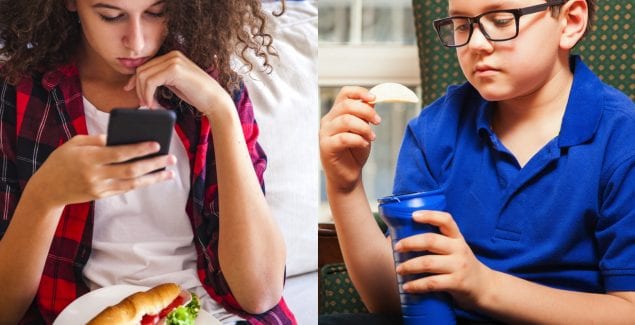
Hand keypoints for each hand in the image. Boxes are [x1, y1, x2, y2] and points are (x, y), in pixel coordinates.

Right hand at [27, 135, 175, 207]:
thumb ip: (97, 140)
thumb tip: (119, 137)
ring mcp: (99, 188)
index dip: (139, 149)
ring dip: (153, 178)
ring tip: (169, 172)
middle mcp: (95, 175)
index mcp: (89, 158)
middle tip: (171, 158)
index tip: (156, 144)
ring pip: (132, 183)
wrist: (47, 189)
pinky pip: (125, 189)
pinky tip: (153, 178)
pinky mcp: (101, 196)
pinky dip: (140, 183)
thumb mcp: (74, 143)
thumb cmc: (62, 160)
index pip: (119, 153)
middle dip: (153, 164)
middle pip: (130, 170)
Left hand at [124, 50, 233, 117]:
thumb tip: (140, 82)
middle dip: (137, 87)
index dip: (135, 79)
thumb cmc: (198, 95)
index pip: (146, 65)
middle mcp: (173, 55)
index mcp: (173, 56)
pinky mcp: (174, 70)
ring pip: (144, 75)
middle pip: (142, 69)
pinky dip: (147, 94)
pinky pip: (150, 81)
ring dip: (142, 92)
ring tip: (148, 105)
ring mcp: (174, 61)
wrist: (215, 100)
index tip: (130, 90)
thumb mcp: (175, 84)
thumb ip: (161, 78)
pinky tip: (152, 103)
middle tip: (143, 103)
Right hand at [319, 86, 380, 192]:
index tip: (374, 98)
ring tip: (372, 137)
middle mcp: (328, 121)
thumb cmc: (354, 152)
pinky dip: (358, 140)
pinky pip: (343, 138)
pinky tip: (364, 144)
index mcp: (336, 113)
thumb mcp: (363, 130)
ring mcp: (324, 133)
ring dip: (364, 127)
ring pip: (346, 120)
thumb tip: (372, 100)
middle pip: (346, 105)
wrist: (348, 176)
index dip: (359, 92)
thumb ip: (365, 115)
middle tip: (378, 121)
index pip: (344, 94)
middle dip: (366, 111)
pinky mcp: (325, 147)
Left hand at [394, 210, 492, 308]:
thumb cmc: (460, 265)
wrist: (484, 287)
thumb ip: (436, 244)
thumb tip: (399, 239)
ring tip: (399, 269)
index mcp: (457, 238)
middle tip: (397, 247)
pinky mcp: (457, 283)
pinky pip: (432, 283)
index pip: (446, 220)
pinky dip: (416, 285)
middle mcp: (459, 249)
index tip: (413, 215)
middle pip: (431, 240)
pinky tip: (407, 287)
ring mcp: (459, 266)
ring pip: (428, 263)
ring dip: (409, 266)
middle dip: (410, 243)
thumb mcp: (454, 250)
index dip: (430, 215)